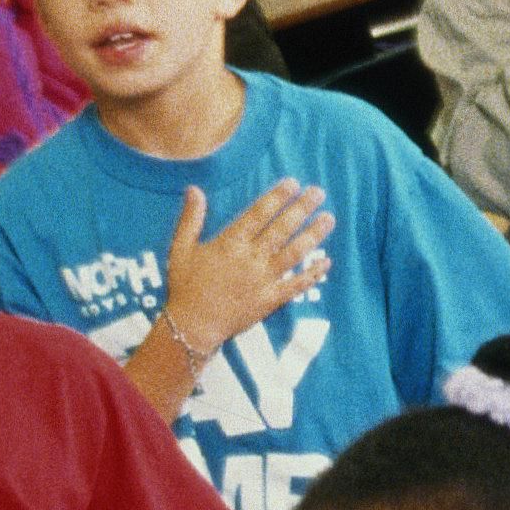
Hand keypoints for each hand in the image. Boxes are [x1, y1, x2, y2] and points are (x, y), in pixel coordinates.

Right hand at [156, 181, 332, 368]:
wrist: (192, 326)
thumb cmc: (185, 286)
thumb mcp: (180, 249)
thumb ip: (191, 218)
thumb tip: (195, 189)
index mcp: (230, 244)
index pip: (258, 214)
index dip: (277, 197)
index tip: (293, 183)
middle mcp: (251, 258)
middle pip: (282, 229)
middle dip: (302, 209)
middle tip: (318, 192)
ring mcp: (263, 280)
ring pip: (294, 253)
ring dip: (313, 235)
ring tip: (329, 218)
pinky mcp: (271, 300)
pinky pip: (296, 285)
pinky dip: (313, 274)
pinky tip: (327, 262)